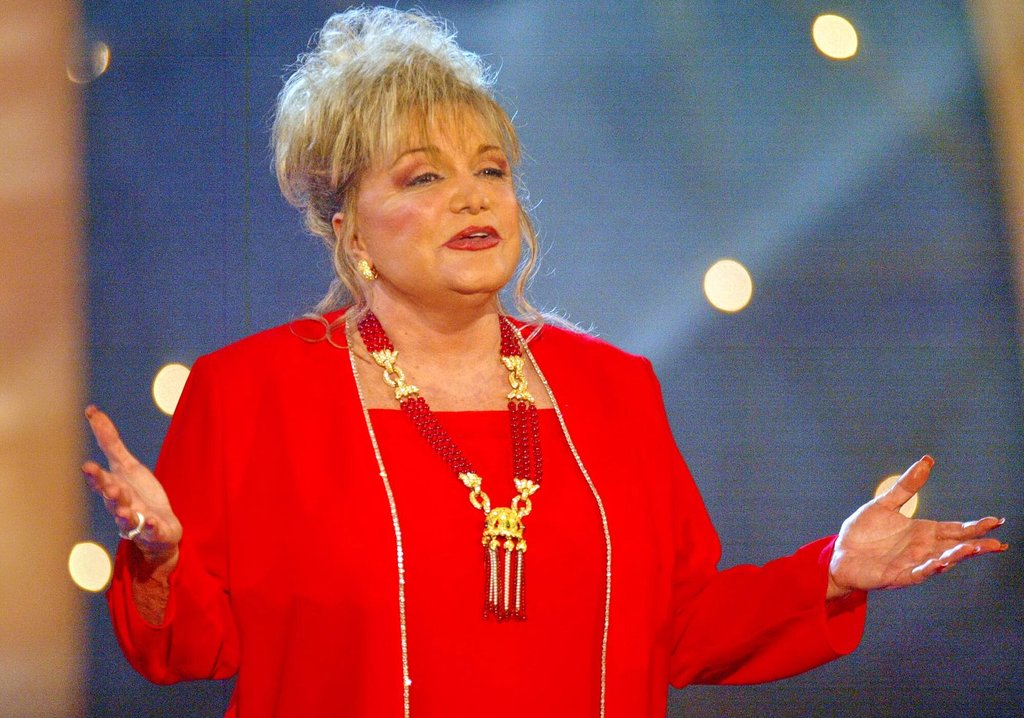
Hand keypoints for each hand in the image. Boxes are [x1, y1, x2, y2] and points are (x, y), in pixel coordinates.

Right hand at [82, 405, 181, 566]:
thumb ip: (110, 442)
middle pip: (113, 499)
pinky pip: (153, 530)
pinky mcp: (155, 531)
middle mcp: (122, 506)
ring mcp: (138, 520)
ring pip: (128, 518)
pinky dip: (152, 527)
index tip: (87, 466)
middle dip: (109, 493)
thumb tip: (92, 411)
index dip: (95, 475)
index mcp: (115, 488)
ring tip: (124, 510)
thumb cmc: (138, 495)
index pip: (102, 481)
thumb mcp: (126, 466)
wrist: (158, 528)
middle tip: (109, 486)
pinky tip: (152, 522)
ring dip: (124, 514)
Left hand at [828, 456, 1006, 597]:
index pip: (954, 529)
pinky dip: (929, 568)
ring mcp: (911, 563)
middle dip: (976, 546)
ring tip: (972, 549)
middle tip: (998, 543)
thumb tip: (927, 460)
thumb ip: (906, 486)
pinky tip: (940, 563)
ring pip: (940, 561)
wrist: (838, 553)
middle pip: (954, 547)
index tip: (996, 521)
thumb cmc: (862, 532)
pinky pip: (916, 573)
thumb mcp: (884, 504)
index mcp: (922, 532)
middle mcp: (921, 549)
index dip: (975, 526)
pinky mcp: (896, 576)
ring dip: (956, 556)